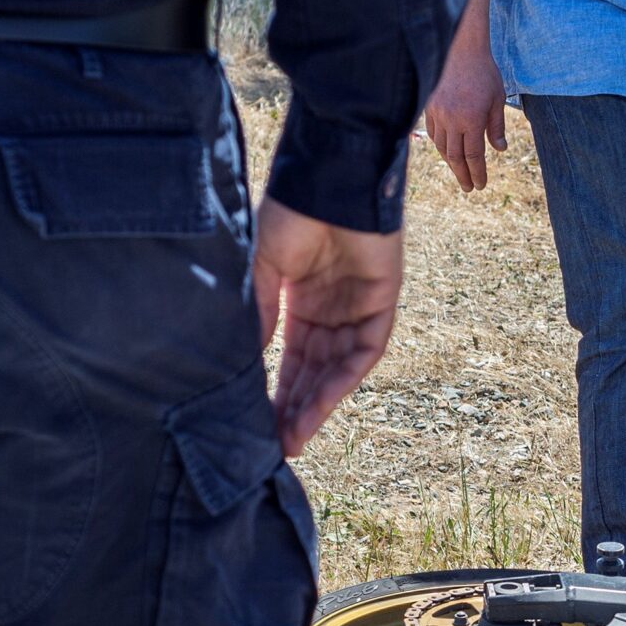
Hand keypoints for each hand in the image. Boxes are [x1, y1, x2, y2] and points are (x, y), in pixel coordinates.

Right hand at [253, 198, 403, 456]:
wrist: (329, 178)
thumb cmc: (291, 212)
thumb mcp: (261, 269)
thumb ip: (256, 313)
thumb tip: (242, 362)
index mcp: (300, 301)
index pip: (288, 357)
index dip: (274, 390)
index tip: (254, 423)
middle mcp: (330, 311)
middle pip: (312, 371)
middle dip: (293, 408)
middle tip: (271, 447)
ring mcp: (357, 308)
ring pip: (337, 369)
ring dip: (316, 405)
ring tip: (291, 440)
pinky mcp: (383, 303)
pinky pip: (364, 351)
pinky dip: (342, 379)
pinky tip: (320, 406)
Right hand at [422, 40, 507, 190]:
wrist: (460, 49)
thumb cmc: (484, 74)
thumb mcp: (497, 100)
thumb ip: (496, 127)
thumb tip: (500, 150)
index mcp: (471, 119)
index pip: (473, 156)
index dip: (477, 172)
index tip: (480, 185)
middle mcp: (451, 119)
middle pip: (455, 156)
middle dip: (463, 175)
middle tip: (469, 188)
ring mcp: (437, 113)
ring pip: (441, 146)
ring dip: (451, 162)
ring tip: (460, 172)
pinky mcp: (428, 106)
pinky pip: (433, 133)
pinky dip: (440, 145)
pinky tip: (448, 151)